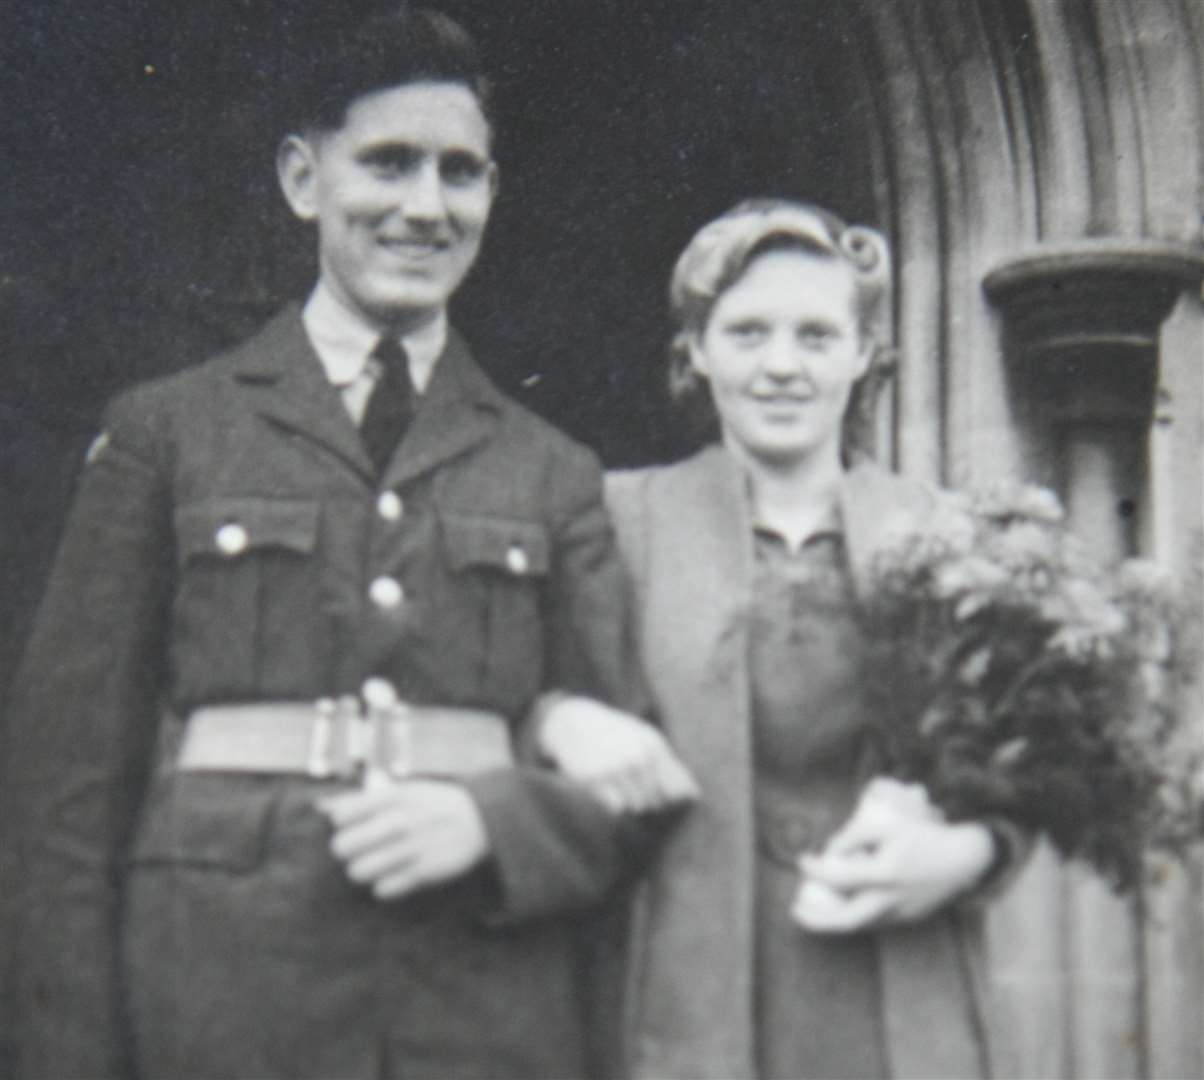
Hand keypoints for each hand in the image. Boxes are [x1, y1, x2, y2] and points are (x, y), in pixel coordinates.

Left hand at [317, 779, 489, 900]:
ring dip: (363, 870)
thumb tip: (322, 807)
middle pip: (343, 847)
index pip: (341, 817)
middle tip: (360, 850)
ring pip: (359, 872)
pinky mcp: (424, 873)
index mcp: (393, 798)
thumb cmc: (434, 804)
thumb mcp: (403, 791)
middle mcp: (400, 821)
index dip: (343, 824)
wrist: (481, 818)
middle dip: (348, 851)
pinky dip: (384, 886)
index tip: (355, 825)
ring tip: (376, 865)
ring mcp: (412, 848)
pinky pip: (383, 889)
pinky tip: (395, 876)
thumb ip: (363, 799)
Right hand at [537, 694, 698, 813]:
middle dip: (649, 799)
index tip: (661, 794)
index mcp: (654, 746)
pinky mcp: (595, 781)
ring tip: (618, 782)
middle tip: (632, 783)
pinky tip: (606, 786)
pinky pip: (617, 809)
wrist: (574, 723)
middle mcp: (637, 758)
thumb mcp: (647, 740)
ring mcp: (616, 769)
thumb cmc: (617, 735)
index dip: (671, 798)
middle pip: (658, 802)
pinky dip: (613, 803)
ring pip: (637, 807)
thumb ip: (671, 766)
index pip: (678, 790)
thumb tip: (694, 796)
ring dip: (630, 801)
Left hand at [792, 777, 994, 933]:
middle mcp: (891, 900)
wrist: (963, 859)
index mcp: (885, 874)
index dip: (815, 870)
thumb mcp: (887, 824)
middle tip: (795, 908)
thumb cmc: (923, 835)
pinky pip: (873, 921)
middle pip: (846, 920)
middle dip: (817, 919)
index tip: (802, 860)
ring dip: (832, 919)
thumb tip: (830, 852)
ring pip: (859, 924)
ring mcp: (900, 914)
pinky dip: (853, 916)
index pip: (839, 878)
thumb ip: (854, 835)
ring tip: (812, 907)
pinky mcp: (907, 919)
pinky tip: (841, 904)